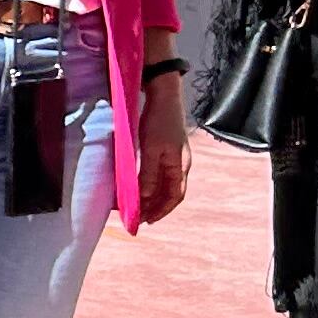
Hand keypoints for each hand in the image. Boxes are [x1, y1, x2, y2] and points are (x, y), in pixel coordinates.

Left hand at [137, 68, 191, 224]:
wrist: (163, 96)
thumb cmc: (158, 122)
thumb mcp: (152, 150)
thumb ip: (149, 175)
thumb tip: (146, 199)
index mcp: (180, 167)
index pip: (173, 198)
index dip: (160, 211)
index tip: (144, 222)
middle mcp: (180, 165)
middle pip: (169, 194)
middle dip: (154, 208)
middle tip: (136, 218)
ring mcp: (174, 157)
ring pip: (164, 185)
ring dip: (151, 197)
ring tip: (136, 206)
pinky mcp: (166, 150)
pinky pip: (160, 175)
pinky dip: (150, 184)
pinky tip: (140, 186)